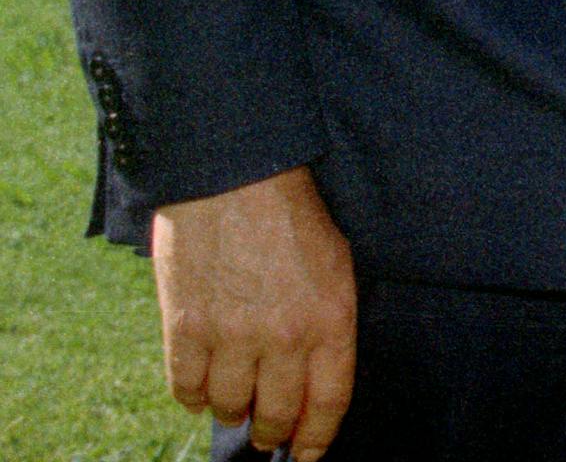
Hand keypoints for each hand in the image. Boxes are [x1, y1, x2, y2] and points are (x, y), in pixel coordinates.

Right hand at [152, 165, 354, 457]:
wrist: (234, 176)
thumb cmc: (292, 217)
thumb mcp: (336, 266)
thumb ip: (328, 324)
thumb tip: (314, 381)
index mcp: (330, 319)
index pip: (329, 402)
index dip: (317, 438)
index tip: (308, 454)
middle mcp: (283, 335)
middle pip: (277, 414)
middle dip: (273, 433)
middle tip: (268, 437)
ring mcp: (231, 334)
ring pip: (228, 406)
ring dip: (231, 413)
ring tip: (234, 405)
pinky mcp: (184, 327)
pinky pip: (184, 388)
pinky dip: (192, 397)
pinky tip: (200, 390)